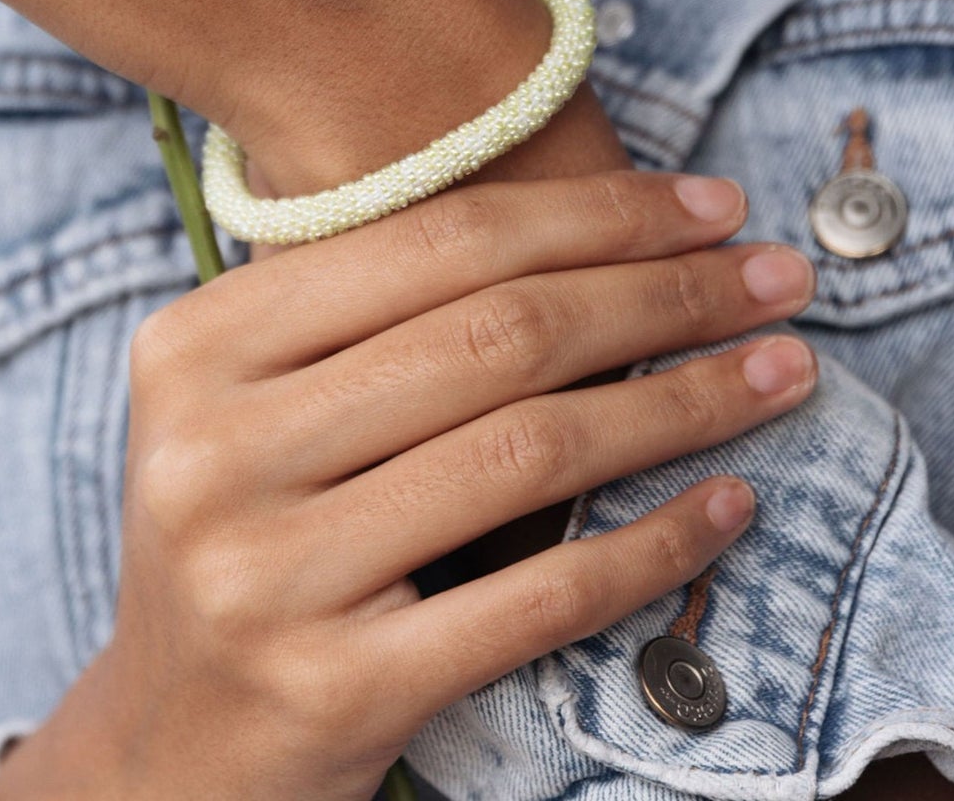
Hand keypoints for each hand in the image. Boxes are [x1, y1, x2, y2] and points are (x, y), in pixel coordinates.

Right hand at [0, 168, 818, 800]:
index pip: (436, 241)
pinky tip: (728, 504)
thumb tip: (606, 236)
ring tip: (783, 372)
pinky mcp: (333, 690)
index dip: (595, 215)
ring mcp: (267, 574)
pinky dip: (652, 543)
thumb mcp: (260, 409)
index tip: (713, 207)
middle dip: (666, 295)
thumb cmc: (248, 542)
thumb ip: (376, 322)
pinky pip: (536, 596)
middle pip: (498, 334)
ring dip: (685, 404)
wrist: (171, 750)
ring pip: (531, 451)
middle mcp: (215, 449)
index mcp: (197, 347)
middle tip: (778, 279)